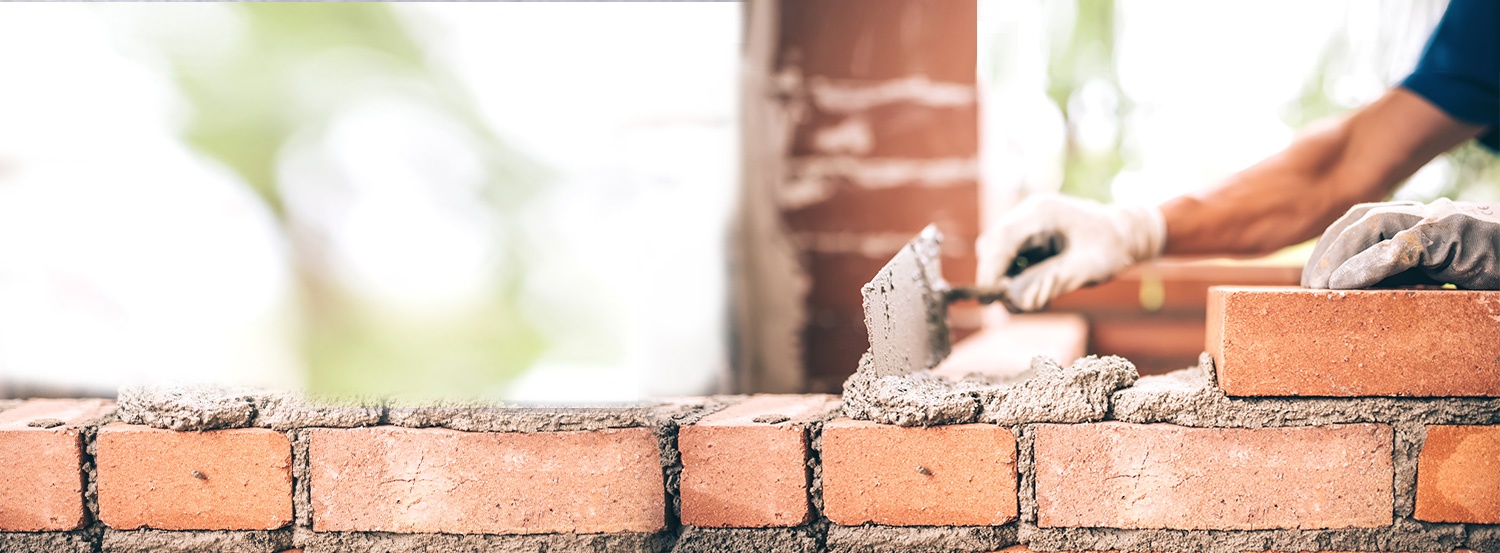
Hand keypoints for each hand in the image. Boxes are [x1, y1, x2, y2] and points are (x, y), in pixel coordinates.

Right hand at [976, 194, 1165, 311]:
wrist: (1127, 234)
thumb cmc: (1112, 247)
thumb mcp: (1089, 267)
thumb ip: (1053, 282)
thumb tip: (1017, 301)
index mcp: (1042, 213)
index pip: (1001, 240)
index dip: (990, 270)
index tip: (989, 299)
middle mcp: (1029, 214)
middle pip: (993, 245)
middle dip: (995, 276)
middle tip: (1012, 305)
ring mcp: (1027, 224)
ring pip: (998, 253)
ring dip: (1005, 279)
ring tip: (1029, 301)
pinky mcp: (1030, 237)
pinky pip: (1010, 258)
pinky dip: (1015, 277)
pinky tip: (1036, 290)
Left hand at [1302, 199, 1499, 288]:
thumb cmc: (1493, 269)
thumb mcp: (1442, 276)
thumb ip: (1406, 278)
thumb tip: (1360, 297)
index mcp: (1419, 223)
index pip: (1359, 221)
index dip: (1330, 246)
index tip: (1311, 279)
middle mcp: (1426, 215)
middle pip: (1357, 218)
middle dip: (1326, 250)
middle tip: (1308, 287)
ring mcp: (1442, 220)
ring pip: (1372, 224)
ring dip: (1338, 256)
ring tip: (1320, 288)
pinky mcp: (1457, 232)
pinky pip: (1403, 246)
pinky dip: (1367, 265)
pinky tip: (1344, 285)